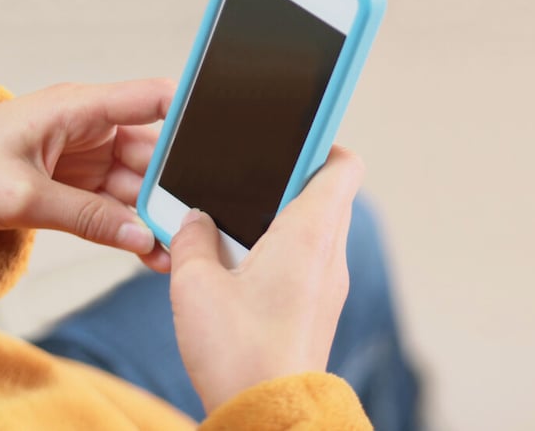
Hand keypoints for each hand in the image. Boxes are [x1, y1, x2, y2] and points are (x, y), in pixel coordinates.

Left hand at [0, 79, 173, 271]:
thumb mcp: (23, 195)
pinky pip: (120, 206)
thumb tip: (141, 236)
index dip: (187, 111)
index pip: (149, 98)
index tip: (219, 136)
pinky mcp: (85, 184)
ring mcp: (92, 157)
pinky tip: (150, 252)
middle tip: (192, 223)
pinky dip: (133, 228)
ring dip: (155, 216)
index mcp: (80, 108)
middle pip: (153, 152)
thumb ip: (86, 216)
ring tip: (173, 249)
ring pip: (140, 185)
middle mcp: (93, 129)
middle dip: (173, 186)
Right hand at [169, 146, 363, 411]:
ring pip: (316, 226)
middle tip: (247, 178)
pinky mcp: (317, 306)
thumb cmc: (239, 354)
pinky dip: (280, 247)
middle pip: (327, 191)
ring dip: (281, 215)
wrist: (268, 416)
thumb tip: (194, 220)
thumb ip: (192, 238)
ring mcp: (327, 283)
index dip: (320, 140)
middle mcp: (328, 255)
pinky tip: (239, 262)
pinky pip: (307, 258)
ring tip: (234, 220)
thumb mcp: (194, 285)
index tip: (291, 132)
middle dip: (288, 178)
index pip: (342, 165)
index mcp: (308, 235)